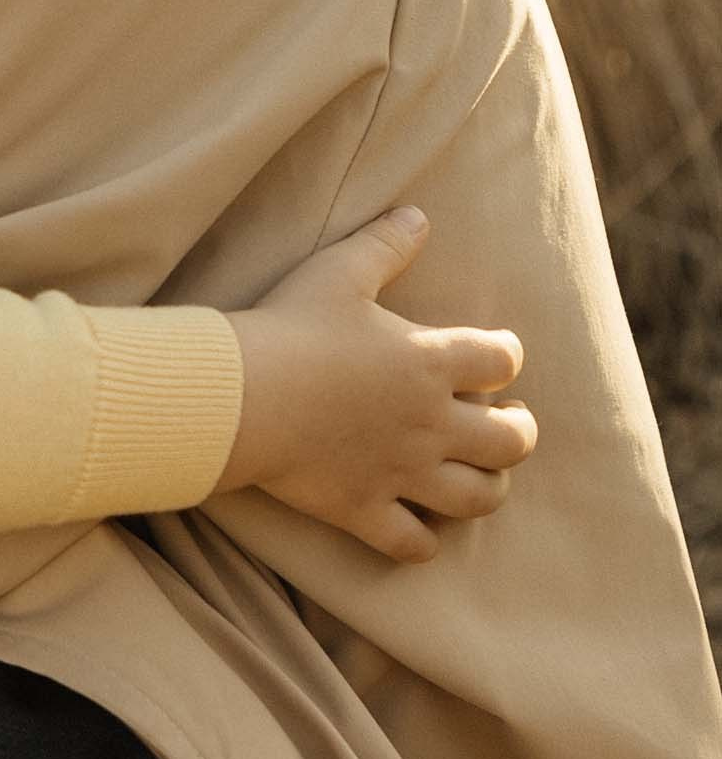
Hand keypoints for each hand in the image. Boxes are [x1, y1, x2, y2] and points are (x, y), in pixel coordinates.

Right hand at [221, 207, 536, 562]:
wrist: (240, 396)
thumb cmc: (289, 327)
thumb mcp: (338, 271)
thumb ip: (385, 244)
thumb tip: (419, 214)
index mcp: (432, 361)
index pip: (503, 360)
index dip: (506, 355)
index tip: (495, 355)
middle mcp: (431, 423)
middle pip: (512, 440)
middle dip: (519, 431)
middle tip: (507, 421)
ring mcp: (402, 472)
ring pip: (477, 498)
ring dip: (488, 487)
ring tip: (480, 476)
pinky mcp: (364, 509)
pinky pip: (412, 543)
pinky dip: (422, 541)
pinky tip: (417, 527)